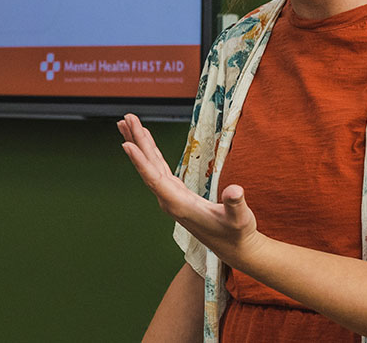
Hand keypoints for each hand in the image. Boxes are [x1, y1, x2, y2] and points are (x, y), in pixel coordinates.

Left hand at [118, 113, 264, 265]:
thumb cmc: (237, 233)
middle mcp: (170, 200)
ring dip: (140, 144)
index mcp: (179, 205)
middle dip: (137, 141)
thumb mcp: (240, 219)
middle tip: (125, 118)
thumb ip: (236, 205)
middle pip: (148, 167)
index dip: (140, 162)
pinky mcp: (176, 193)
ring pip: (151, 166)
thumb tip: (235, 191)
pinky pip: (158, 168)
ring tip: (128, 123)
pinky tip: (145, 141)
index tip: (127, 144)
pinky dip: (151, 152)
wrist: (234, 248)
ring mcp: (171, 196)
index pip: (155, 179)